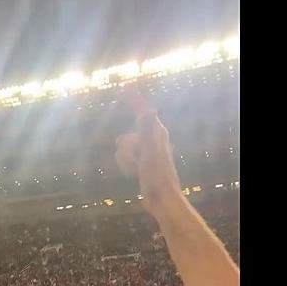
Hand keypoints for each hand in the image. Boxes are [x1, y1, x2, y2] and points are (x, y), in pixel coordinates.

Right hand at [114, 90, 182, 217]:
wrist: (162, 200)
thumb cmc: (157, 177)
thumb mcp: (150, 152)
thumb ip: (148, 130)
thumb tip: (149, 109)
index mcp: (157, 133)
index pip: (143, 111)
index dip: (135, 98)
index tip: (128, 85)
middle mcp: (153, 139)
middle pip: (127, 137)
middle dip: (126, 150)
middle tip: (136, 163)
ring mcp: (147, 152)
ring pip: (124, 149)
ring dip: (125, 161)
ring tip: (136, 171)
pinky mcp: (143, 163)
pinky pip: (125, 159)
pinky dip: (126, 166)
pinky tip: (134, 175)